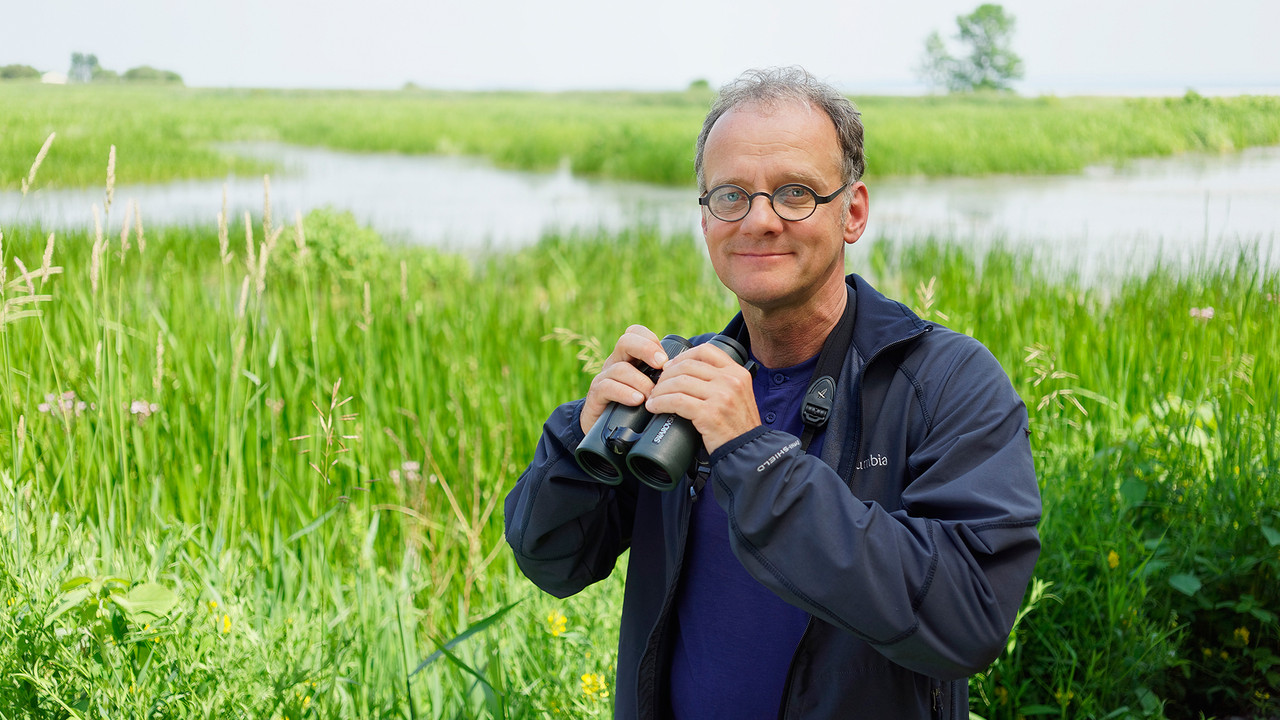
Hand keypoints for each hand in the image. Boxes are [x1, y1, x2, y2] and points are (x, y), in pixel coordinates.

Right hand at [579, 325, 670, 434]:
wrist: (607, 433)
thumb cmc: (637, 411)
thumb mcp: (652, 390)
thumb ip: (666, 380)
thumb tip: (692, 375)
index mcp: (630, 358)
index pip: (636, 333)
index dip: (651, 339)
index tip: (667, 359)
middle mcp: (615, 363)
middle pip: (625, 341)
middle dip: (646, 349)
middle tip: (662, 365)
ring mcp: (604, 378)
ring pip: (619, 367)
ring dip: (640, 380)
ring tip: (652, 394)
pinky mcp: (595, 396)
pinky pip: (606, 387)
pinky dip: (624, 392)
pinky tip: (637, 401)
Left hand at [644, 342, 759, 453]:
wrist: (747, 451)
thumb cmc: (737, 425)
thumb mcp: (737, 394)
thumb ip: (719, 380)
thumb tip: (684, 371)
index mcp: (737, 372)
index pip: (705, 350)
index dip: (682, 356)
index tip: (669, 367)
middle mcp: (730, 380)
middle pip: (687, 366)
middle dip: (665, 375)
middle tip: (656, 387)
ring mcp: (721, 396)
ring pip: (679, 382)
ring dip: (659, 390)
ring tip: (653, 398)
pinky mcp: (710, 414)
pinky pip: (677, 401)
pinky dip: (660, 403)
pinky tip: (655, 407)